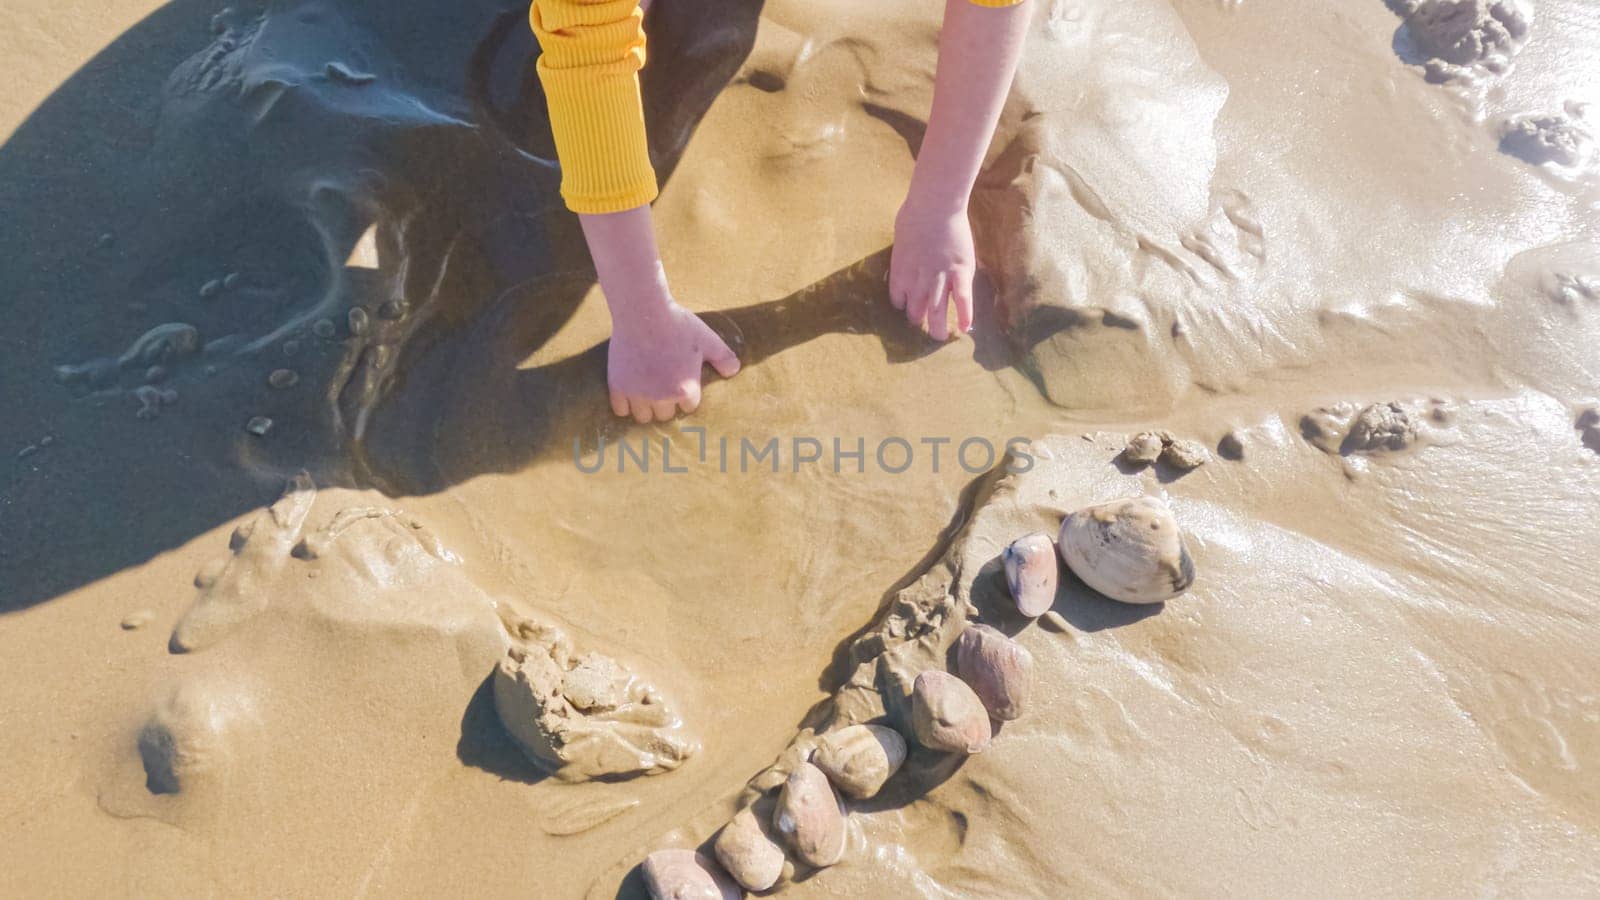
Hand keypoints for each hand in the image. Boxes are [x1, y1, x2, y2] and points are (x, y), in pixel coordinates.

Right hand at [608, 296, 739, 422]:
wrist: (642, 311)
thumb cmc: (678, 324)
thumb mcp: (708, 339)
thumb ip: (724, 357)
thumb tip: (734, 372)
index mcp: (686, 390)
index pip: (689, 407)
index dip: (687, 393)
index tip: (682, 380)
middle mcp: (662, 397)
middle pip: (665, 415)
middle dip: (667, 403)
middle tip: (663, 385)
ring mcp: (638, 393)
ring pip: (643, 417)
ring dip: (647, 408)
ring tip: (647, 393)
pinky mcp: (617, 386)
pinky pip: (620, 410)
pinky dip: (624, 405)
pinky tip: (629, 393)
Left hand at [889, 199, 975, 341]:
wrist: (935, 205)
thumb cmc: (914, 214)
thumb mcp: (901, 238)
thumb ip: (904, 254)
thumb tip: (906, 256)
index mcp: (900, 273)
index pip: (898, 300)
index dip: (903, 305)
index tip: (908, 307)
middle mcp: (918, 281)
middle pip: (916, 310)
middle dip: (919, 320)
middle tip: (923, 327)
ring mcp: (940, 278)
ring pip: (937, 311)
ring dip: (937, 327)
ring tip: (939, 338)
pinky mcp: (960, 273)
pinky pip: (963, 300)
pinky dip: (964, 315)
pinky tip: (965, 328)